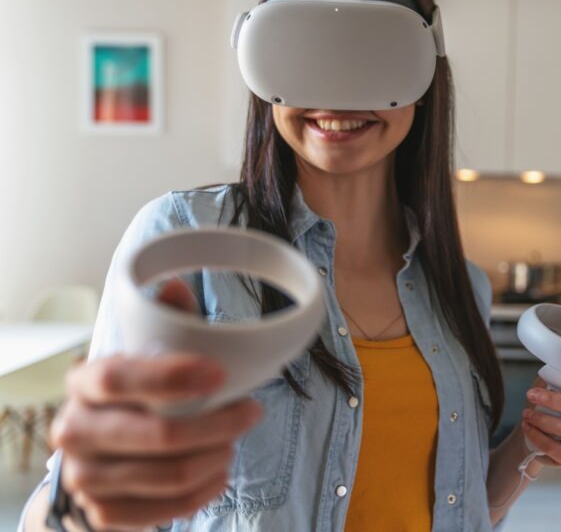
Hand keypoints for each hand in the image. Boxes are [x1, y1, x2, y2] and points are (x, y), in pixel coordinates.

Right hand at [49, 279, 263, 530]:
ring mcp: (85, 477)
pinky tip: (218, 471)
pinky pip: (167, 509)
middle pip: (157, 433)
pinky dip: (205, 490)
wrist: (98, 461)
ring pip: (170, 473)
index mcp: (83, 382)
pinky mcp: (104, 513)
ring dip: (218, 455)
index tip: (219, 375)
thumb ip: (164, 322)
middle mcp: (74, 430)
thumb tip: (174, 286)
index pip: (118, 377)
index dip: (171, 376)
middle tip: (251, 412)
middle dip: (219, 423)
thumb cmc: (134, 400)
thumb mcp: (145, 356)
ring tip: (233, 441)